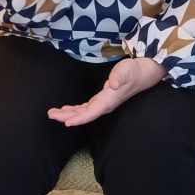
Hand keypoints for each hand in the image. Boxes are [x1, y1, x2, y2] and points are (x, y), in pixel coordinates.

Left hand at [49, 57, 163, 127]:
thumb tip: (112, 84)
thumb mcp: (126, 71)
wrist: (144, 72)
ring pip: (83, 112)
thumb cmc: (134, 71)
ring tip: (53, 113)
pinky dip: (75, 110)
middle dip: (66, 116)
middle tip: (50, 114)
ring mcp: (103, 103)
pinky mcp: (102, 99)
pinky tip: (66, 109)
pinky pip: (86, 108)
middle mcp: (104, 105)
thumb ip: (119, 77)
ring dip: (68, 113)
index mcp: (108, 101)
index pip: (91, 113)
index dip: (79, 119)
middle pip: (83, 115)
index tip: (66, 123)